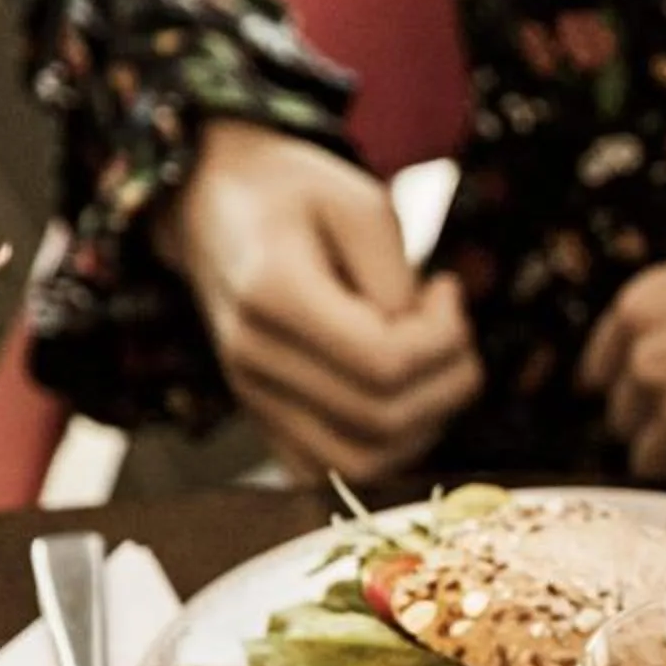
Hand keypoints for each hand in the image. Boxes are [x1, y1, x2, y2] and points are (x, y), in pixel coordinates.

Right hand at [158, 119, 479, 479]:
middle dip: (450, 380)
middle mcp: (252, 358)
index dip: (445, 338)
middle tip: (450, 325)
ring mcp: (253, 397)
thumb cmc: (296, 194)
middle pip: (382, 420)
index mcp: (271, 294)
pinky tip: (403, 392)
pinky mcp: (264, 419)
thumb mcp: (359, 200)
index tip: (446, 290)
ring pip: (365, 462)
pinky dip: (390, 447)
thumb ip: (396, 276)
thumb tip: (422, 341)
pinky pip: (336, 471)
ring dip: (428, 422)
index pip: (384, 362)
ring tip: (431, 361)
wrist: (215, 205)